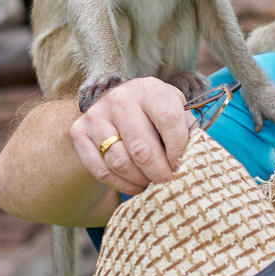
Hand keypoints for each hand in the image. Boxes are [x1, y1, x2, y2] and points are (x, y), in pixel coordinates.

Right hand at [69, 78, 192, 195]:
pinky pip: (101, 170)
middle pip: (142, 148)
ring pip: (120, 162)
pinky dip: (121, 184)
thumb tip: (195, 158)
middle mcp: (120, 98)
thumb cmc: (155, 113)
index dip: (179, 150)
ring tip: (153, 183)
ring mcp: (96, 115)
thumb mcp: (175, 111)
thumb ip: (188, 129)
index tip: (182, 166)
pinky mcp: (79, 132)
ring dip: (141, 180)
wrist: (115, 107)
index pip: (169, 120)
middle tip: (169, 183)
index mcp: (150, 89)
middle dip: (160, 173)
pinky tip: (136, 186)